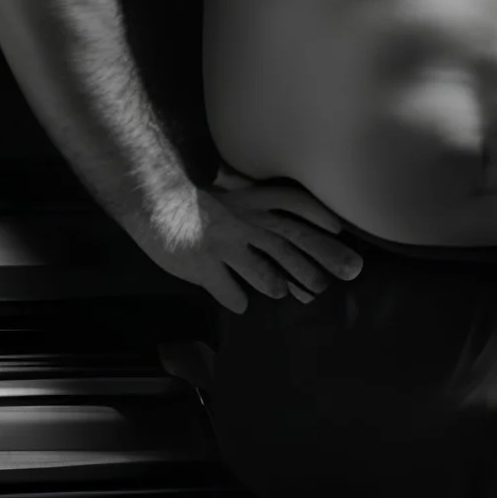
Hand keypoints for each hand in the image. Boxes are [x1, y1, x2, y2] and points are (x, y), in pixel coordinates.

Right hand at [144, 169, 363, 314]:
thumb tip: (265, 206)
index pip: (293, 202)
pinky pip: (228, 290)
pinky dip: (238, 299)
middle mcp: (243, 221)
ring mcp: (224, 245)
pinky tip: (242, 305)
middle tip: (348, 273)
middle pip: (290, 240)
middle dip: (321, 259)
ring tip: (286, 293)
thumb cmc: (187, 199)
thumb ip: (246, 199)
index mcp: (248, 200)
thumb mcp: (223, 192)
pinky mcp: (204, 265)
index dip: (318, 215)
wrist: (148, 200)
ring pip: (263, 271)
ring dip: (279, 284)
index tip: (339, 228)